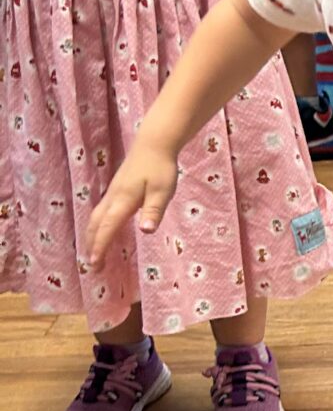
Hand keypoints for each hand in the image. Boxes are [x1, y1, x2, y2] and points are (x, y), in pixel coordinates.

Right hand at [87, 135, 180, 264]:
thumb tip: (146, 231)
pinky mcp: (115, 190)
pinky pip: (100, 212)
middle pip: (96, 225)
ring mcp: (112, 193)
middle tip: (92, 266)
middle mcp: (113, 198)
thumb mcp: (162, 190)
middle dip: (92, 245)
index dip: (100, 245)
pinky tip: (101, 232)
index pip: (108, 227)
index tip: (94, 262)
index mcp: (123, 200)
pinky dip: (96, 226)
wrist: (154, 144)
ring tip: (92, 253)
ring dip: (92, 236)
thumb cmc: (161, 168)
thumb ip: (154, 211)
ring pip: (95, 218)